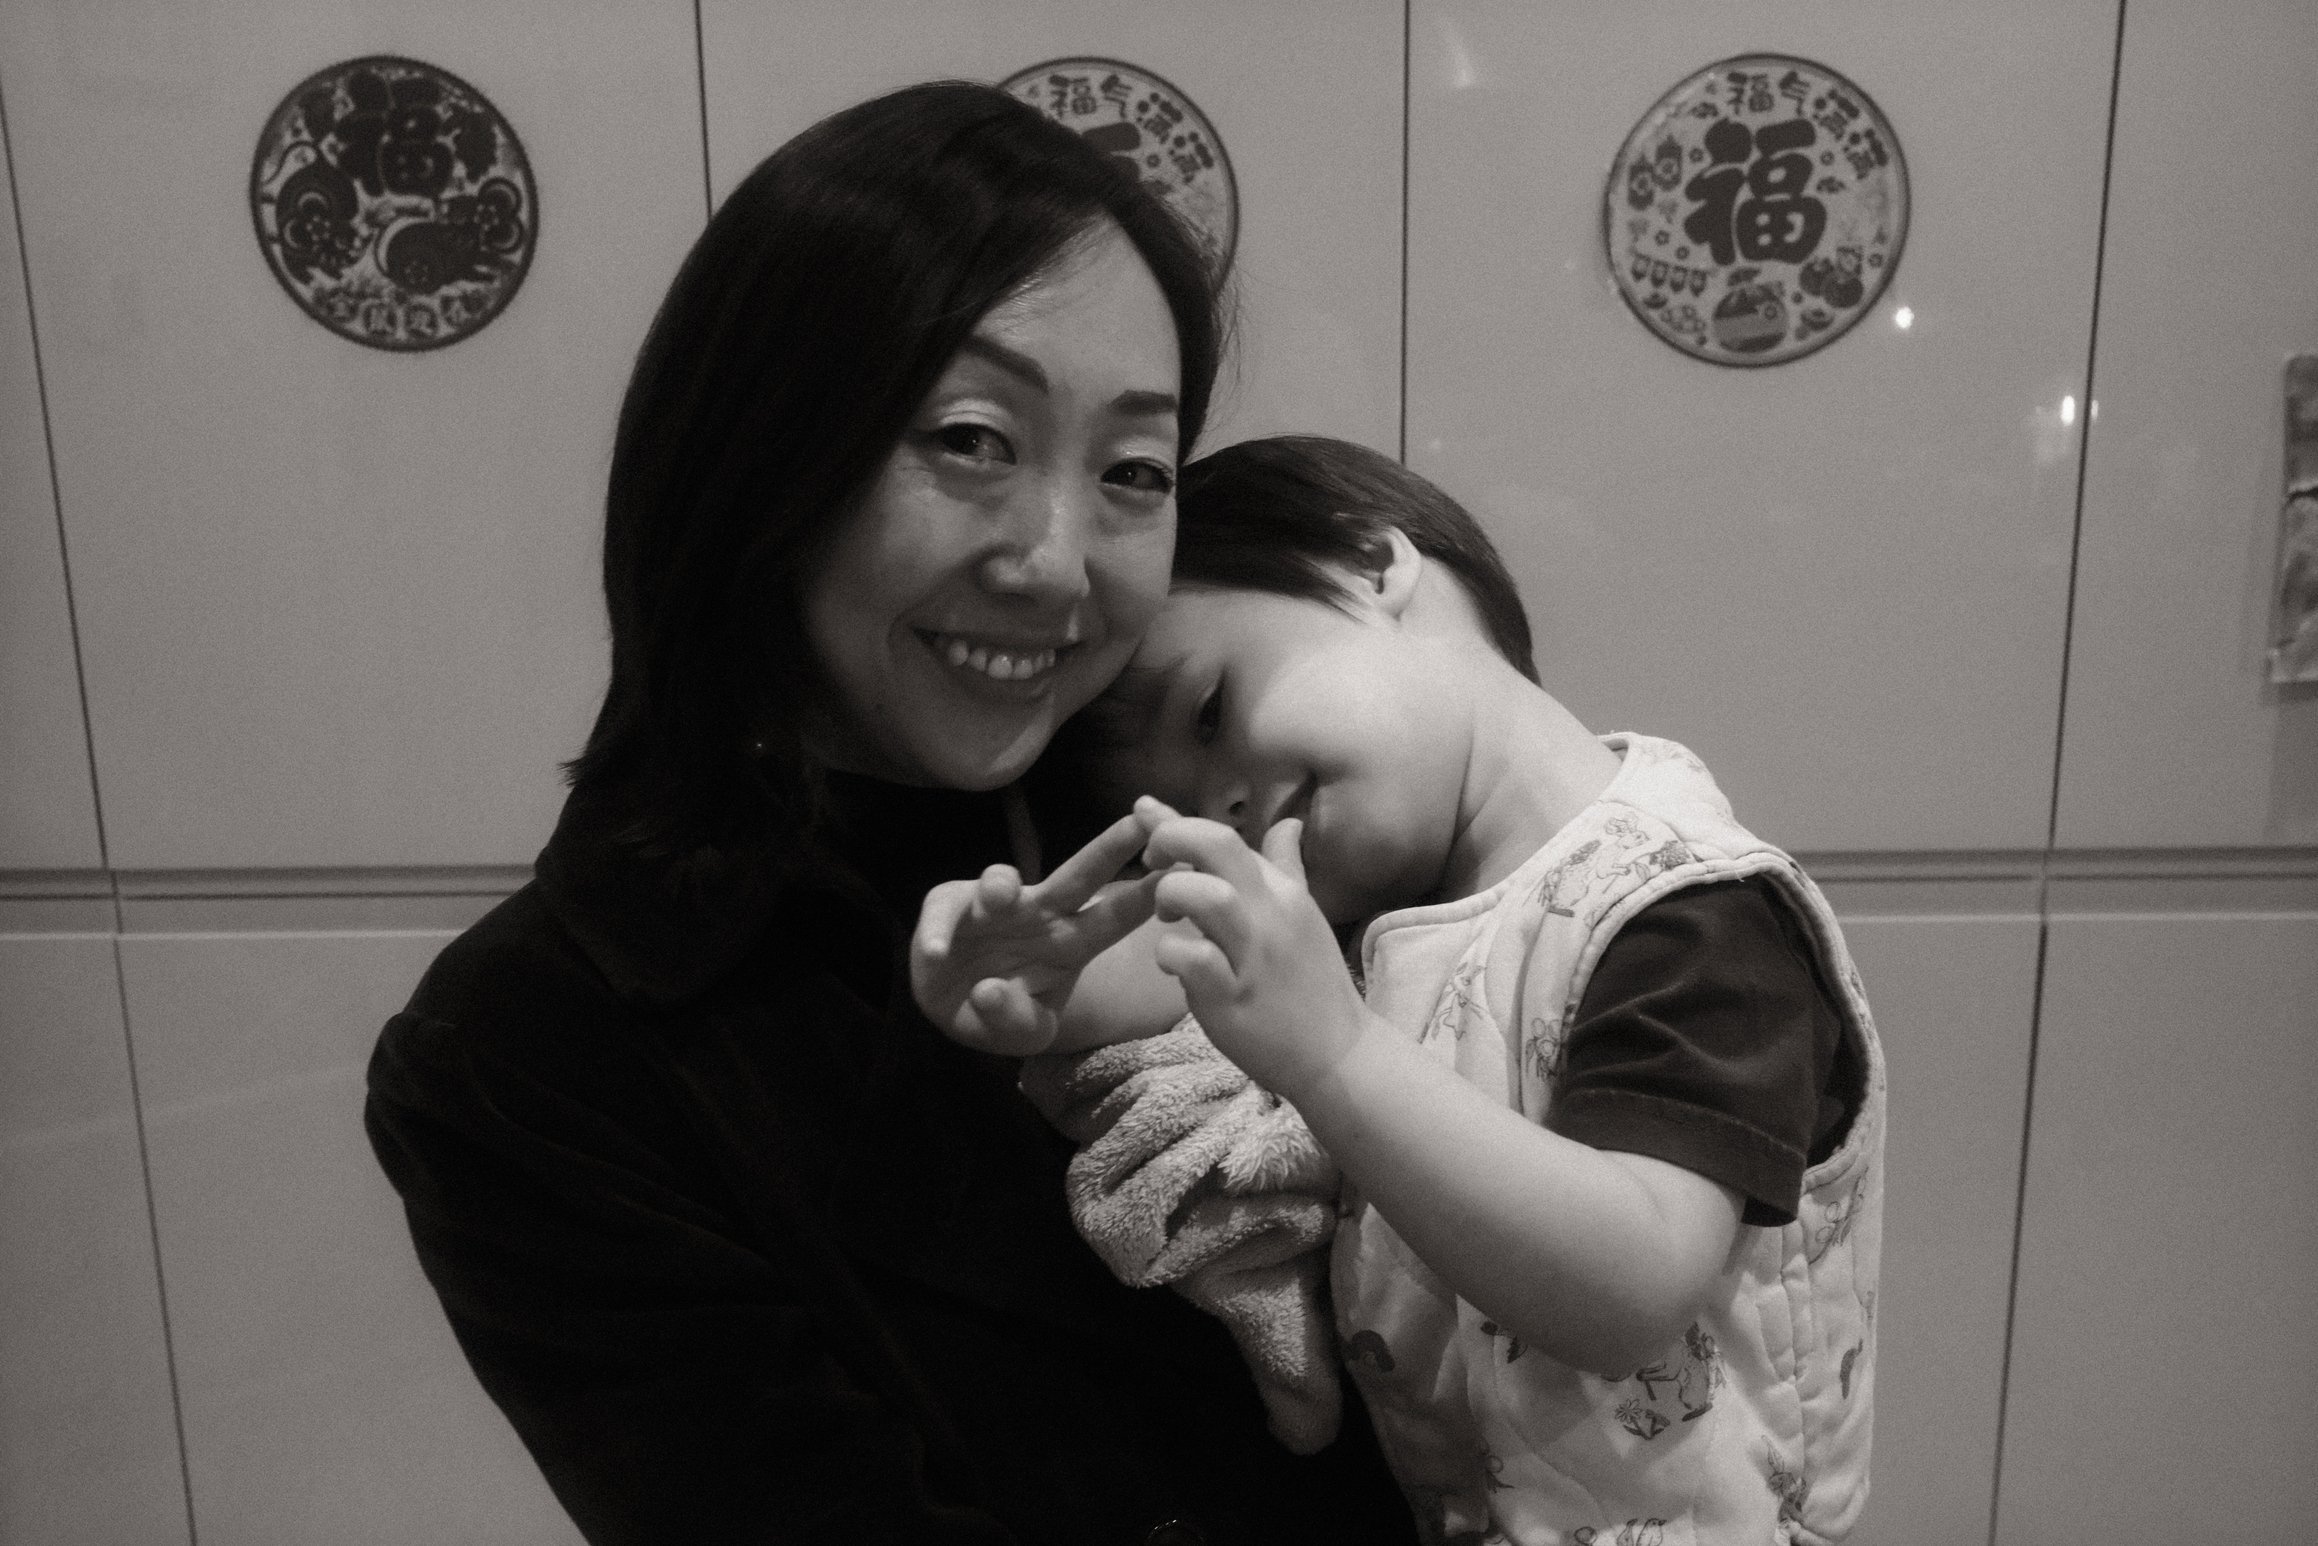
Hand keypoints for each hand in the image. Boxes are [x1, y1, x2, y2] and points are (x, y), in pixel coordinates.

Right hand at [911, 812, 1160, 1055]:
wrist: (953, 1003)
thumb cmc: (1005, 1011)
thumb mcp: (1021, 1032)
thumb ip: (1015, 1019)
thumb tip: (991, 992)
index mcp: (1071, 943)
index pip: (1115, 917)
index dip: (1145, 898)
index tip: (1181, 873)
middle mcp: (1039, 915)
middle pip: (1077, 878)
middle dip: (1110, 849)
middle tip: (1142, 821)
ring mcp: (992, 909)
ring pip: (1000, 885)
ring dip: (1001, 885)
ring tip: (999, 892)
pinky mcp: (947, 909)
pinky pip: (941, 917)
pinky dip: (936, 932)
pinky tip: (936, 952)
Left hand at [1136, 798, 1372, 1098]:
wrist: (1338, 1054)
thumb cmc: (1311, 984)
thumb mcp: (1303, 916)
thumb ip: (1286, 868)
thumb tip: (1287, 823)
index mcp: (1281, 892)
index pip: (1226, 837)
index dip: (1176, 820)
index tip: (1143, 810)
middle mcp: (1270, 915)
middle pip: (1218, 845)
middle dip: (1172, 838)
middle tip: (1152, 863)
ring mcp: (1253, 956)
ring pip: (1209, 896)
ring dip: (1172, 895)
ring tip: (1168, 918)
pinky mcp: (1235, 998)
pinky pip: (1196, 960)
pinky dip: (1172, 953)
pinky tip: (1172, 962)